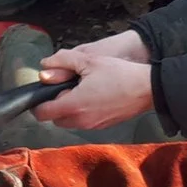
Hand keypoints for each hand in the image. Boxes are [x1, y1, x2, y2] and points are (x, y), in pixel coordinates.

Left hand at [33, 46, 155, 128]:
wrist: (148, 89)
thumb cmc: (119, 73)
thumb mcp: (89, 59)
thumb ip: (62, 61)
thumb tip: (44, 66)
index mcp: (74, 104)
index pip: (42, 113)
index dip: (39, 102)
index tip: (46, 90)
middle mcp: (81, 120)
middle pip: (55, 119)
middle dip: (55, 105)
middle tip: (69, 86)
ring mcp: (92, 126)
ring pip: (69, 122)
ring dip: (69, 109)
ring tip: (83, 90)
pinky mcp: (102, 127)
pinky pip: (84, 123)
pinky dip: (82, 113)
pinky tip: (95, 97)